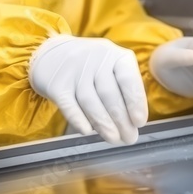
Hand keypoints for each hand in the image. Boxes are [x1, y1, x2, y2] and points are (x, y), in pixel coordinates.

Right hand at [29, 35, 147, 144]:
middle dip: (121, 120)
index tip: (140, 122)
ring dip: (103, 124)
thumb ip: (124, 89)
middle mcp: (95, 59)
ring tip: (113, 138)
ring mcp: (74, 70)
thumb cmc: (91, 68)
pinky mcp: (56, 84)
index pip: (128, 79)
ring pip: (90, 101)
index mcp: (114, 55)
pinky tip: (87, 131)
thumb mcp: (111, 66)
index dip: (135, 102)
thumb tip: (133, 123)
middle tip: (129, 138)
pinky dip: (79, 119)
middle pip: (109, 94)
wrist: (52, 55)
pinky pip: (69, 105)